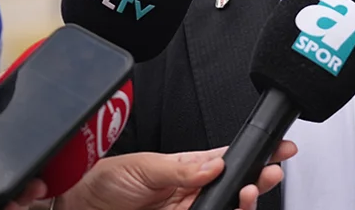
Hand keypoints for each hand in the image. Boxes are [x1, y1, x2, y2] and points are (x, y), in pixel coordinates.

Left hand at [60, 140, 297, 209]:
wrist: (76, 208)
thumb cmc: (105, 180)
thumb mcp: (145, 166)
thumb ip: (182, 169)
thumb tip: (214, 165)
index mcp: (188, 167)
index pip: (229, 161)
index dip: (255, 156)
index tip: (279, 150)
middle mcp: (191, 192)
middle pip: (234, 189)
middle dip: (257, 181)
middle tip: (269, 174)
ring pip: (225, 209)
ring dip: (242, 203)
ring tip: (248, 194)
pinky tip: (231, 208)